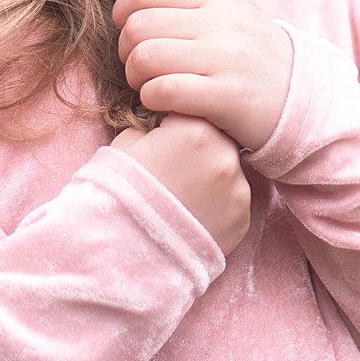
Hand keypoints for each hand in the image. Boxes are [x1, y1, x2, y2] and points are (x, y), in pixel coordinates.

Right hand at [109, 115, 249, 255]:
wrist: (121, 250)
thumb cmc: (117, 192)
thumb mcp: (127, 143)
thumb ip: (155, 128)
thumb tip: (164, 126)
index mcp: (195, 129)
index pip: (194, 110)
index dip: (177, 124)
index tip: (165, 140)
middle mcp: (224, 156)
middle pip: (218, 140)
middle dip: (200, 150)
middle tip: (174, 171)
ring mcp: (237, 190)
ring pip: (229, 173)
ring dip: (211, 179)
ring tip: (181, 198)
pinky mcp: (241, 220)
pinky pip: (233, 203)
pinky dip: (217, 207)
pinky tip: (191, 216)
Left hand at [113, 0, 293, 151]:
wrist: (304, 98)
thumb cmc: (253, 60)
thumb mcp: (228, 19)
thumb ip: (187, 7)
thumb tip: (134, 6)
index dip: (124, 11)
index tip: (128, 32)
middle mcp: (219, 24)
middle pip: (138, 26)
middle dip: (126, 51)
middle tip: (138, 68)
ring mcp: (224, 59)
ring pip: (146, 57)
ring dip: (135, 77)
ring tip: (148, 86)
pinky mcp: (226, 97)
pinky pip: (165, 90)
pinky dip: (151, 98)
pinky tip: (161, 102)